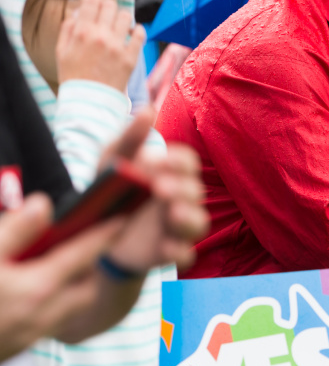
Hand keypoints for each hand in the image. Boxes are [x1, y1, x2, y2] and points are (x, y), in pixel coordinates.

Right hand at [0, 194, 124, 360]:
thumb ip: (15, 230)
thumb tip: (44, 205)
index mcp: (38, 288)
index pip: (84, 254)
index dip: (105, 233)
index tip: (121, 218)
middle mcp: (42, 316)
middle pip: (86, 288)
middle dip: (89, 266)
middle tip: (80, 244)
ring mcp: (29, 336)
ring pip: (69, 309)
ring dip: (71, 288)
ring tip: (53, 266)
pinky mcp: (15, 349)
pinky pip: (49, 323)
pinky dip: (51, 305)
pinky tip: (28, 292)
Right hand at [56, 0, 144, 91]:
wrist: (89, 101)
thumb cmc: (74, 77)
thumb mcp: (61, 51)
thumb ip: (68, 29)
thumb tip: (77, 13)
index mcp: (82, 32)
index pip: (92, 1)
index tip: (95, 4)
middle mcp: (101, 36)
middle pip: (111, 5)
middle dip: (109, 6)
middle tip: (108, 14)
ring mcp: (118, 47)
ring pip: (127, 17)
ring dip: (123, 17)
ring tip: (120, 25)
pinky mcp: (131, 58)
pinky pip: (140, 34)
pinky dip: (138, 30)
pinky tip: (133, 33)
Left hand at [99, 110, 208, 272]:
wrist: (92, 234)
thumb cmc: (110, 191)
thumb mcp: (112, 161)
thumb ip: (130, 138)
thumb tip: (147, 110)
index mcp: (169, 173)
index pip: (188, 162)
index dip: (178, 161)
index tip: (158, 161)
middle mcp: (179, 198)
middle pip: (196, 190)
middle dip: (182, 188)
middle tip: (159, 188)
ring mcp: (174, 227)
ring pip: (199, 223)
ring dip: (190, 218)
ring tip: (173, 214)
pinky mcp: (166, 252)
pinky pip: (185, 255)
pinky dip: (180, 253)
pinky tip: (167, 248)